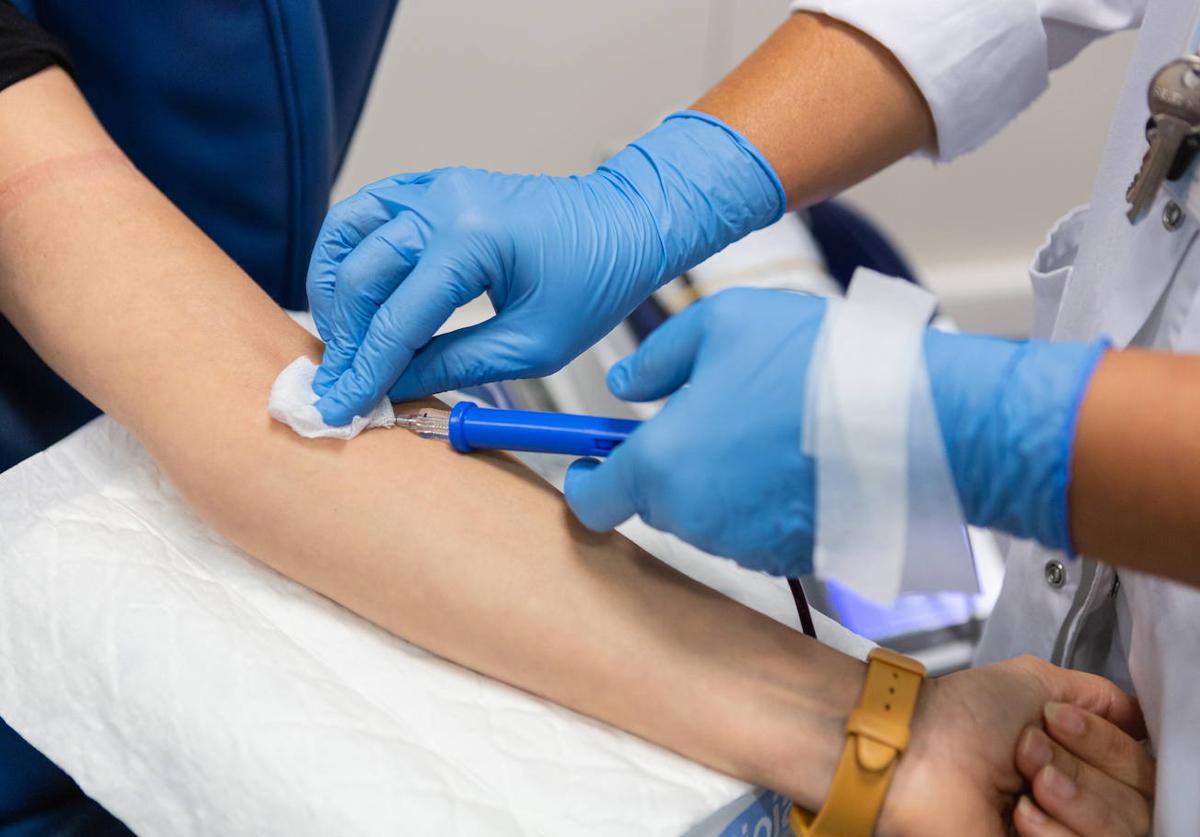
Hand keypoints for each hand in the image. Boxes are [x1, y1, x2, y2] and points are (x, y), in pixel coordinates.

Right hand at [306, 112, 783, 425]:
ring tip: (342, 342)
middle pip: (358, 275)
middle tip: (339, 384)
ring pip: (346, 233)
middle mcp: (442, 202)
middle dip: (343, 339)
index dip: (365, 371)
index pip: (397, 318)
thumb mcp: (533, 346)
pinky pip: (366, 212)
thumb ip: (456, 365)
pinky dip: (347, 253)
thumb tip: (394, 388)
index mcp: (473, 240)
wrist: (626, 225)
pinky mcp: (431, 185)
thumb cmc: (596, 282)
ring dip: (332, 291)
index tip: (339, 407)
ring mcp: (433, 186)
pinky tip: (351, 294)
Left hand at [564, 286, 1107, 574]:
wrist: (918, 422)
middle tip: (712, 413)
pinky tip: (801, 455)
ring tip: (771, 424)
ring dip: (721, 479)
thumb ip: (659, 357)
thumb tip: (625, 385)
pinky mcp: (793, 557)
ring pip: (708, 514)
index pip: (594, 501)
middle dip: (670, 464)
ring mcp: (747, 545)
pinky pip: (757, 528)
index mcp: (663, 465)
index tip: (593, 460)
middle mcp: (696, 519)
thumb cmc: (817, 365)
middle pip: (657, 501)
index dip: (588, 478)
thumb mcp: (723, 323)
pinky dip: (765, 498)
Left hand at [878, 656, 1146, 836]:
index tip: (1054, 720)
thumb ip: (1095, 695)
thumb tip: (1134, 716)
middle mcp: (1082, 799)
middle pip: (1138, 801)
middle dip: (1082, 768)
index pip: (1142, 766)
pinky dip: (1054, 831)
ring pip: (1124, 829)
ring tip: (1021, 784)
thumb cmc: (961, 717)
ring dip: (1071, 798)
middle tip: (1028, 753)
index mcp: (1083, 758)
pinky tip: (1017, 817)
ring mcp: (1067, 831)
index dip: (1105, 741)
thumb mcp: (1035, 682)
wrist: (915, 757)